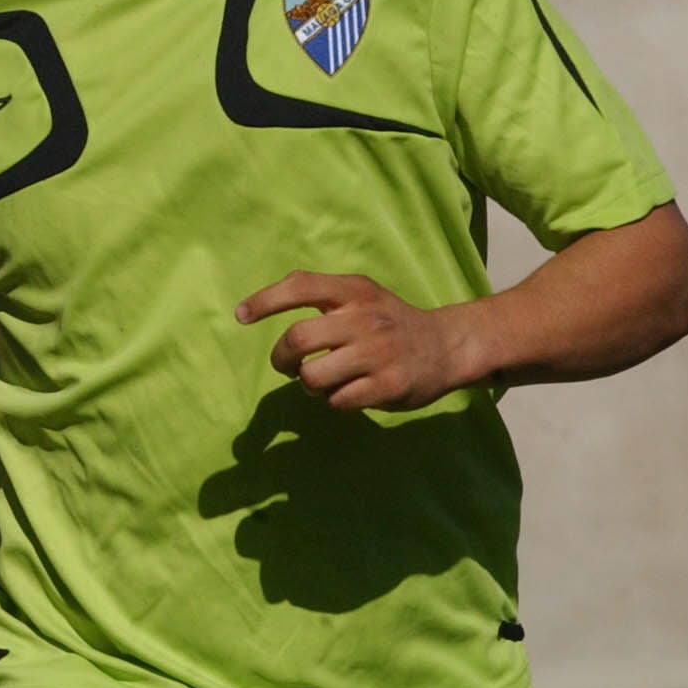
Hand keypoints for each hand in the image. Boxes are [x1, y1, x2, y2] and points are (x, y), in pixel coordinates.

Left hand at [236, 271, 471, 411]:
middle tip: (287, 365)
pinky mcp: (389, 386)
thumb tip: (260, 304)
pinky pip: (337, 401)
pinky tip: (348, 392)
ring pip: (313, 376)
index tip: (241, 316)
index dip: (265, 301)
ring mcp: (379, 353)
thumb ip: (319, 293)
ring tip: (322, 380)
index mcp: (354, 290)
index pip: (300, 286)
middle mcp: (366, 318)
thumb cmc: (387, 320)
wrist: (446, 346)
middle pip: (298, 339)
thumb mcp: (360, 294)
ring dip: (308, 383)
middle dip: (282, 358)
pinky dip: (333, 400)